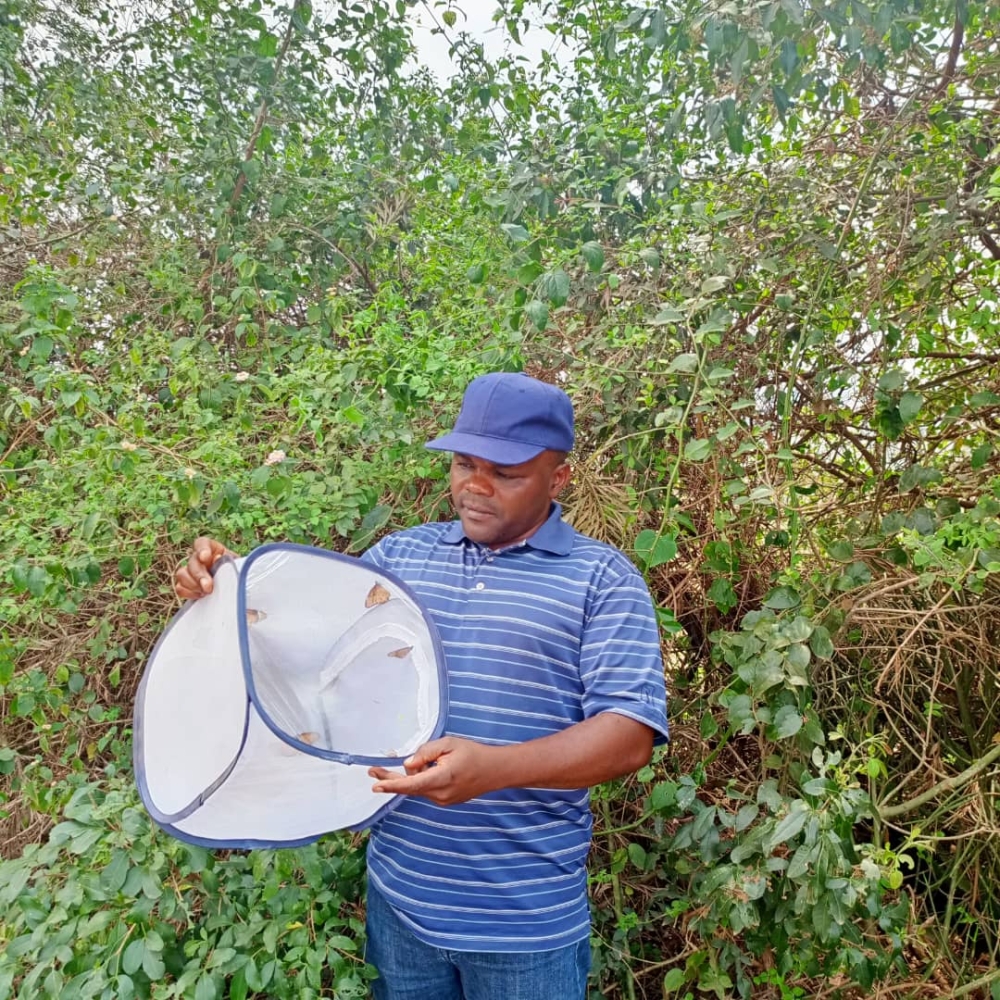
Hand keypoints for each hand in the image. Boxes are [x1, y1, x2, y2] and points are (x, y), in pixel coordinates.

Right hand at [174, 537, 232, 599]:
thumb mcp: (238, 565)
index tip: (205, 557)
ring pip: (182, 574)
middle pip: (192, 562)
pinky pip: (180, 588)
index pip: (201, 543)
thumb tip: (218, 558)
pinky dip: (189, 593)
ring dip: (193, 585)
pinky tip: (201, 596)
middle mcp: (199, 558)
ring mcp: (191, 571)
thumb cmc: (238, 573)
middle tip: (208, 587)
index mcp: (212, 549)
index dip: (201, 549)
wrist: (236, 587)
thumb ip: (229, 561)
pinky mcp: (187, 585)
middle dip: (199, 575)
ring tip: (206, 592)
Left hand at [368, 737, 500, 805]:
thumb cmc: (473, 753)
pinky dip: (425, 778)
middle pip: (410, 786)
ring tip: (437, 759)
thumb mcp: (449, 743)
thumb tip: (408, 763)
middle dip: (392, 778)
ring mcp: (442, 800)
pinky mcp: (445, 801)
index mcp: (442, 778)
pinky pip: (427, 789)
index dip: (392, 784)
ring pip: (419, 786)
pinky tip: (439, 768)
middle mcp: (440, 794)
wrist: (494, 770)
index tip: (376, 785)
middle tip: (373, 771)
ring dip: (417, 774)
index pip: (412, 784)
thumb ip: (426, 752)